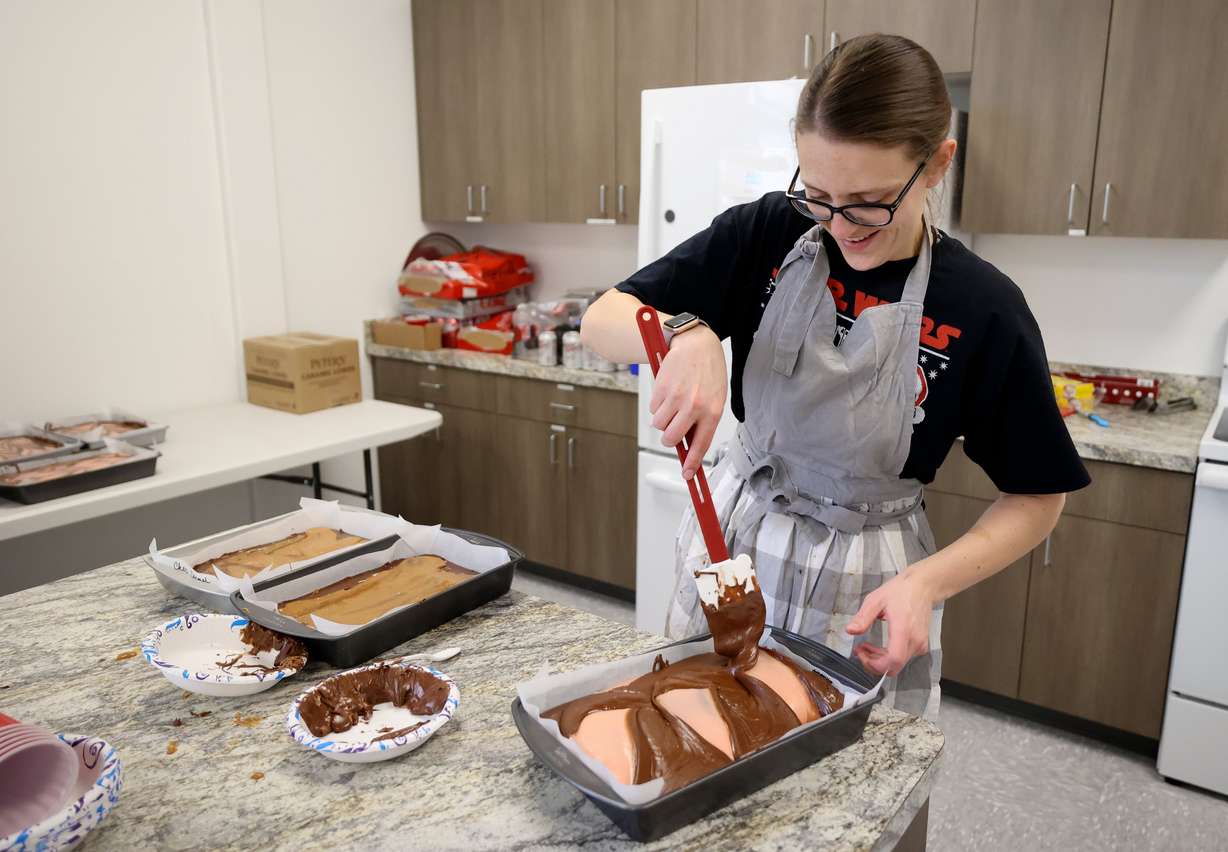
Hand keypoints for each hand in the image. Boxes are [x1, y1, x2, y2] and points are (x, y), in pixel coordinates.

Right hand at [649, 324, 725, 478]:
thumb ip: (704, 421)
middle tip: (672, 430)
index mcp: (712, 410)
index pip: (700, 444)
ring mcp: (676, 397)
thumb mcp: (715, 397)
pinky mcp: (661, 388)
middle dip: (669, 438)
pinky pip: (653, 409)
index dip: (692, 463)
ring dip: (663, 419)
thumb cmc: (708, 371)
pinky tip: (668, 392)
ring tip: (673, 403)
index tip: (688, 474)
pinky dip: (658, 405)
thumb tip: (689, 445)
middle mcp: (694, 406)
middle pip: (671, 438)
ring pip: (659, 424)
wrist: (696, 344)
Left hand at [845, 571, 934, 676]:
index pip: (893, 660)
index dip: (875, 664)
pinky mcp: (920, 645)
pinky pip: (903, 659)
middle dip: (873, 664)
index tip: (861, 654)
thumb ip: (863, 617)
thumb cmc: (901, 591)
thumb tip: (851, 630)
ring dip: (879, 661)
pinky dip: (889, 657)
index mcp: (903, 630)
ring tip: (866, 647)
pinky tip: (879, 648)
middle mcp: (915, 641)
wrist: (922, 587)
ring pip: (898, 665)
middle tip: (860, 651)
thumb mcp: (876, 600)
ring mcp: (920, 644)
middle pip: (894, 667)